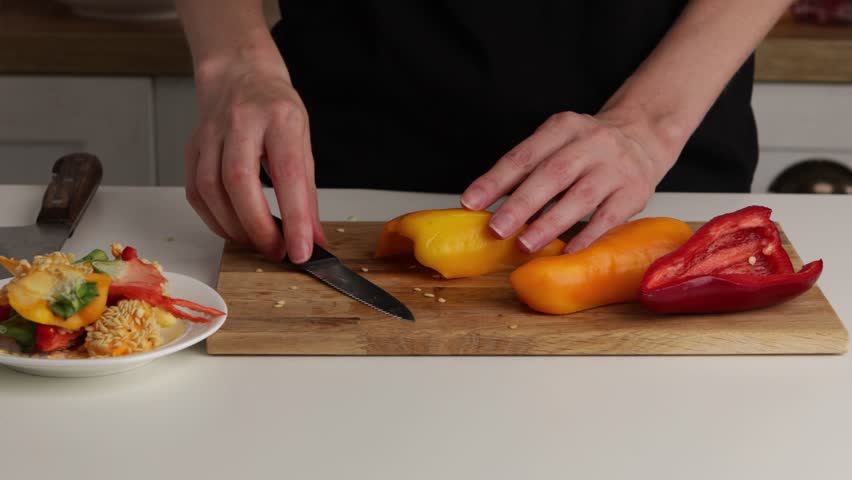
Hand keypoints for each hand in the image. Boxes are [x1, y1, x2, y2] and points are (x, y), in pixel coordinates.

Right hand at [184, 55, 324, 262]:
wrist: (238, 75)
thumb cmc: (275, 109)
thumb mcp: (303, 141)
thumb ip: (307, 193)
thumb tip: (313, 238)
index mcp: (279, 118)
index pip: (288, 173)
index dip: (295, 217)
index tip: (302, 250)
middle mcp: (241, 122)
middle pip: (239, 181)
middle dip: (258, 227)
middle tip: (277, 251)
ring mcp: (210, 133)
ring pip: (211, 188)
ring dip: (235, 227)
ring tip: (257, 242)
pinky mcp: (191, 148)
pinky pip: (195, 192)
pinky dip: (215, 220)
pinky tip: (233, 229)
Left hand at [460, 109, 676, 253]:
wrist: (643, 137)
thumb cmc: (587, 149)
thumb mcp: (557, 143)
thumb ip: (527, 169)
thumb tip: (485, 206)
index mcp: (563, 128)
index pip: (524, 155)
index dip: (495, 180)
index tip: (470, 203)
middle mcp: (591, 143)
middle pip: (551, 175)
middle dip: (520, 204)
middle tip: (496, 229)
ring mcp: (615, 167)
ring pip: (579, 197)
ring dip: (549, 223)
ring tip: (524, 244)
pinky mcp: (634, 192)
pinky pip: (608, 217)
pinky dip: (586, 236)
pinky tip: (567, 251)